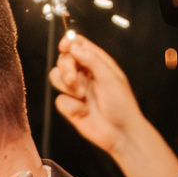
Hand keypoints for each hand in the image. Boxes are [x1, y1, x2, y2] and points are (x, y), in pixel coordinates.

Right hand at [49, 31, 177, 176]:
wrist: (121, 134)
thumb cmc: (121, 105)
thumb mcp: (110, 78)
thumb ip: (91, 60)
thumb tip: (73, 46)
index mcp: (97, 64)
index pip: (78, 45)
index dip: (69, 42)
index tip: (64, 47)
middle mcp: (85, 75)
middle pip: (63, 59)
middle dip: (65, 67)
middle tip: (73, 78)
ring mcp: (76, 91)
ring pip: (56, 77)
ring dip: (65, 85)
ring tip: (81, 95)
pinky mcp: (70, 107)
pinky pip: (59, 100)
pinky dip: (71, 106)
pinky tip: (84, 112)